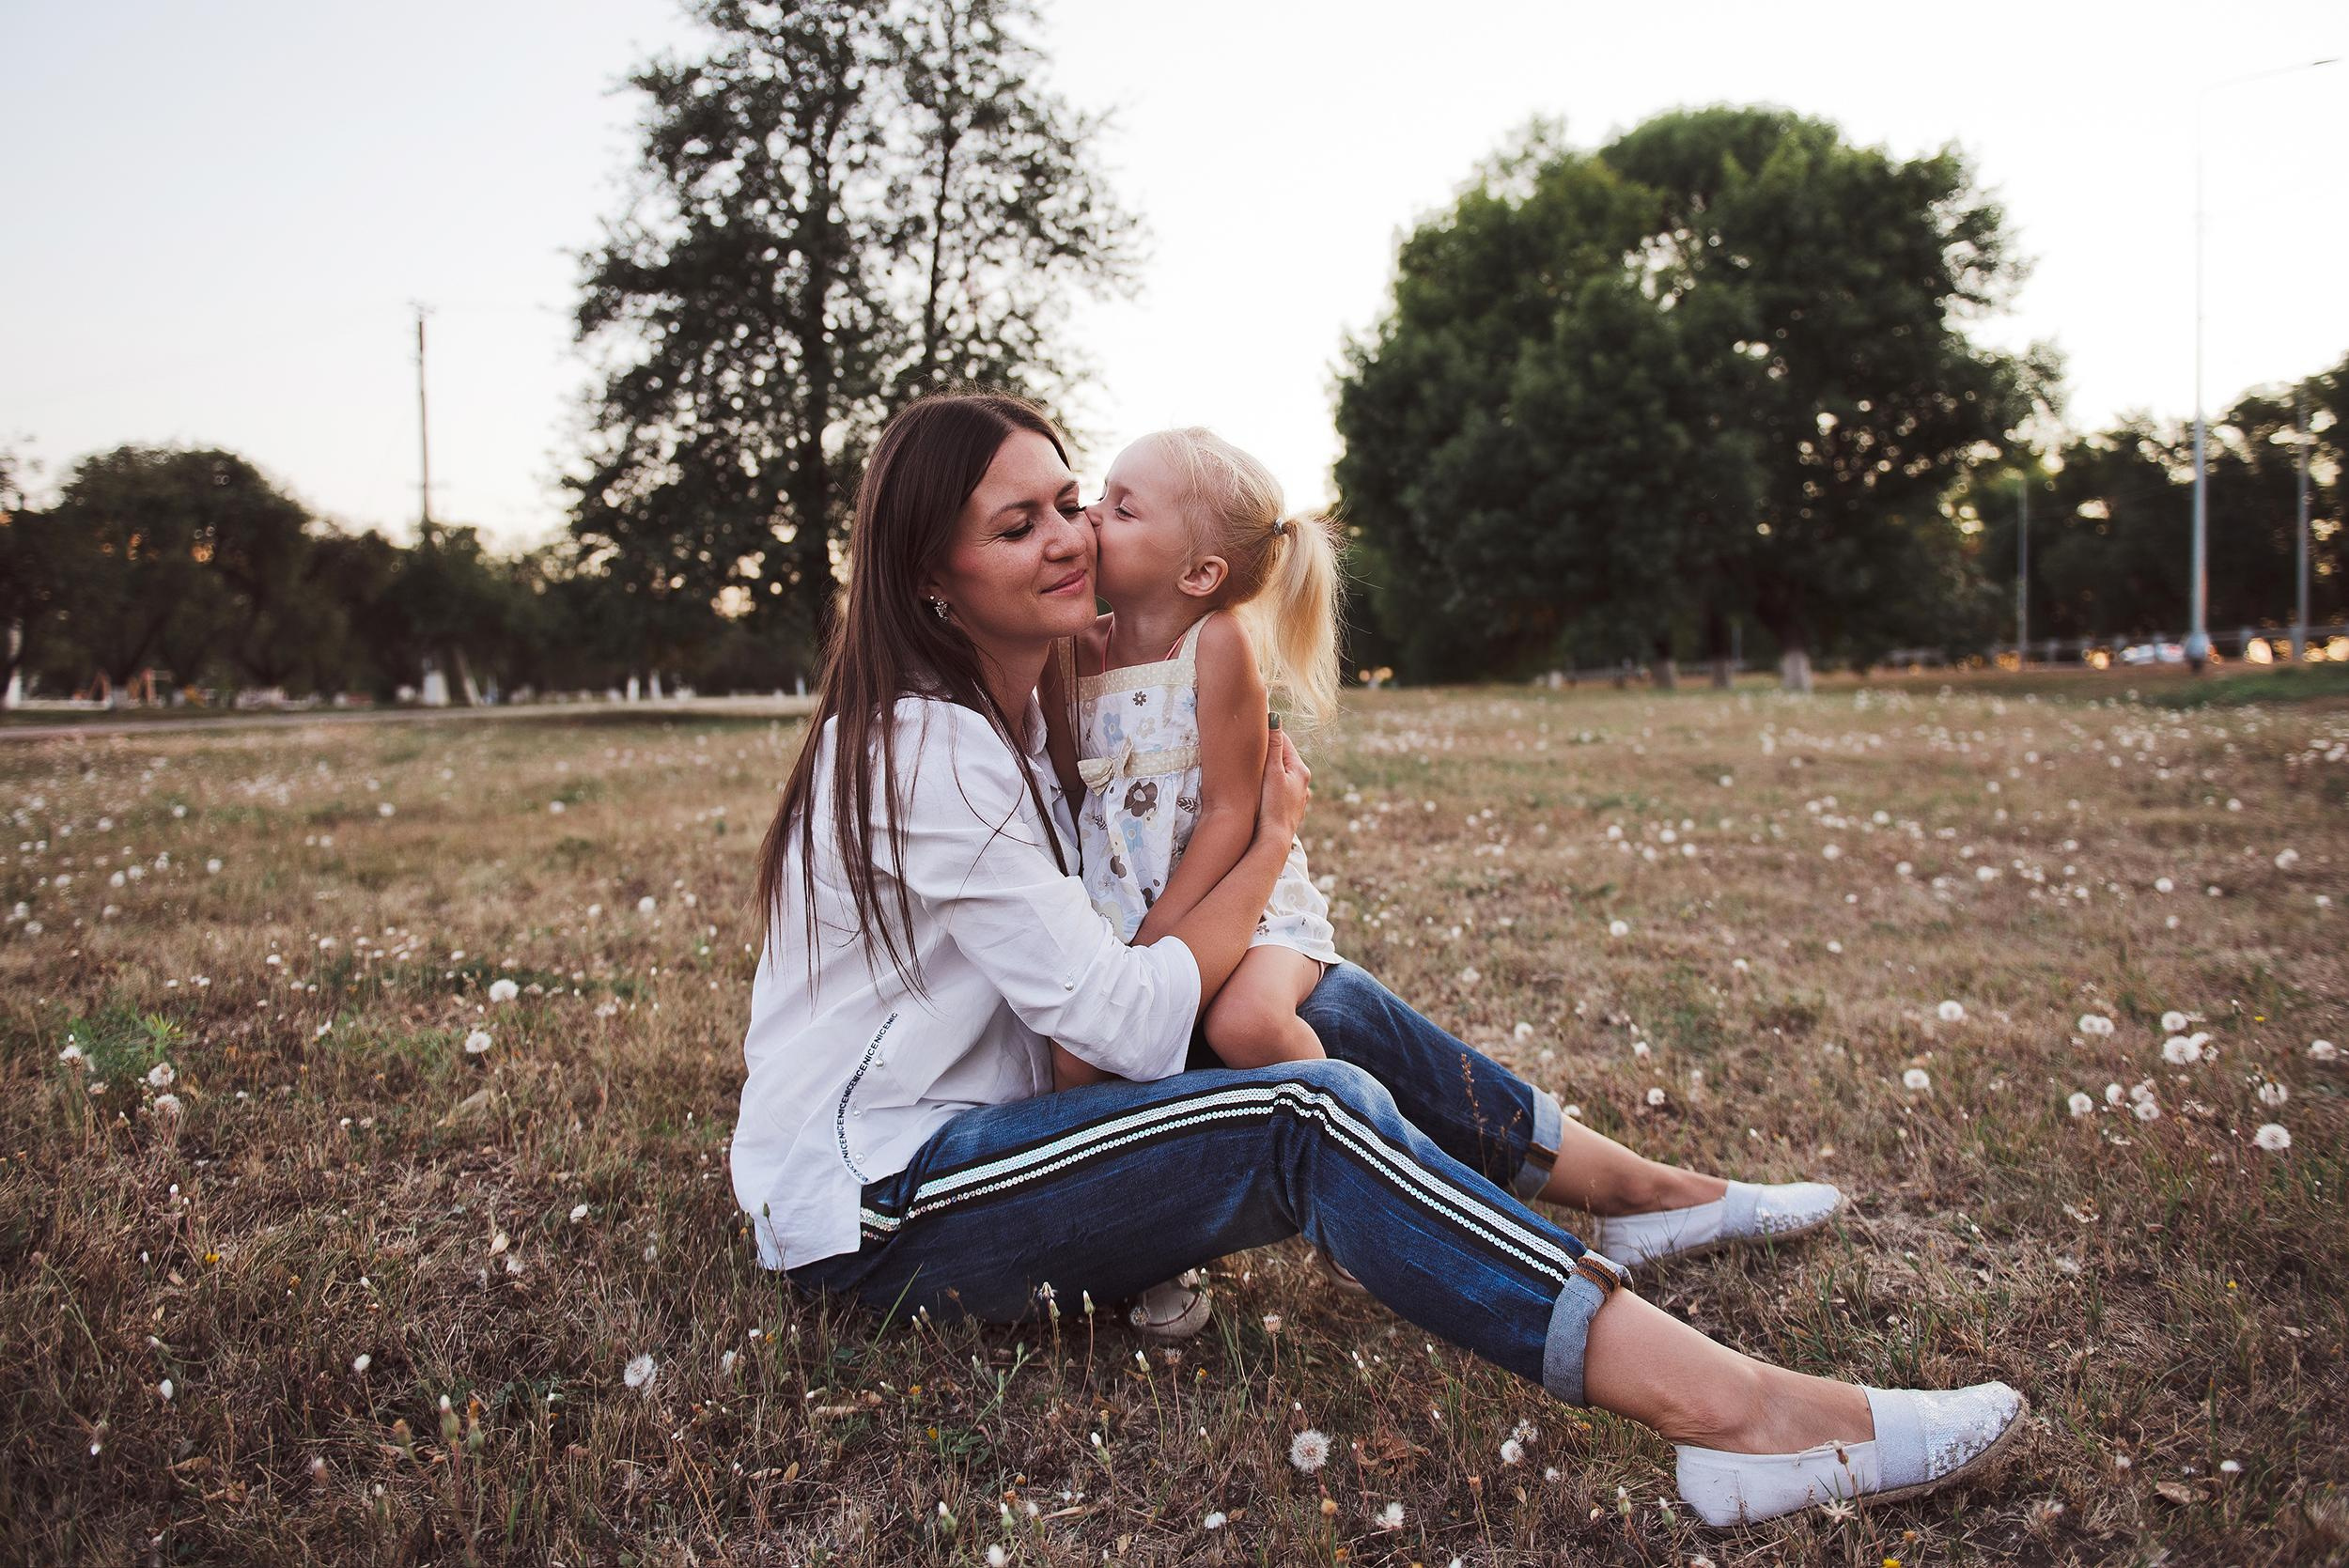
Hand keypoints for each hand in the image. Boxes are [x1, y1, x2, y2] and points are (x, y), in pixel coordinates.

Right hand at [1257, 725, 1310, 845]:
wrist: (1273, 841)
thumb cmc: (1271, 806)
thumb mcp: (1272, 772)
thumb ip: (1273, 745)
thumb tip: (1275, 718)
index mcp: (1301, 770)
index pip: (1284, 741)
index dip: (1267, 733)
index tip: (1253, 726)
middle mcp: (1303, 783)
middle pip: (1283, 759)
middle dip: (1268, 753)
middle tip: (1249, 746)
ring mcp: (1298, 798)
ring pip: (1281, 776)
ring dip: (1268, 771)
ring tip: (1253, 769)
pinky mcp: (1290, 810)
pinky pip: (1279, 790)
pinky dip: (1270, 786)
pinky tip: (1260, 791)